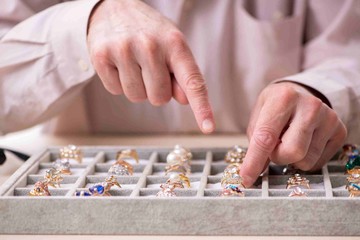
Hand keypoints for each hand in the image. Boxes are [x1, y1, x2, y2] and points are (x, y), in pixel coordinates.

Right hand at [87, 0, 214, 132]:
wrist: (113, 8)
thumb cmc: (149, 33)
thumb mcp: (172, 47)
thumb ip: (182, 75)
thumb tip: (186, 99)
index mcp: (175, 44)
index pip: (192, 81)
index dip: (202, 107)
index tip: (208, 128)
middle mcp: (150, 45)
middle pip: (159, 99)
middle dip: (156, 90)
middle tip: (149, 68)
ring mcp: (123, 49)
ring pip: (137, 97)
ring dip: (137, 87)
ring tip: (133, 63)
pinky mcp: (100, 56)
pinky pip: (115, 91)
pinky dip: (118, 82)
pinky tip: (118, 63)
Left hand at [240, 82, 346, 186]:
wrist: (301, 93)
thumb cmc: (275, 107)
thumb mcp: (259, 116)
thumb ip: (256, 142)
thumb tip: (255, 171)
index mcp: (283, 98)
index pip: (266, 137)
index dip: (254, 162)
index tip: (246, 179)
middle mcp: (310, 106)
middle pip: (292, 152)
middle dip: (278, 157)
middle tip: (275, 146)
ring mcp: (329, 118)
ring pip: (306, 160)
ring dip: (292, 159)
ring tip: (290, 140)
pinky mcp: (340, 131)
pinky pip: (318, 163)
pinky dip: (305, 159)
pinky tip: (304, 142)